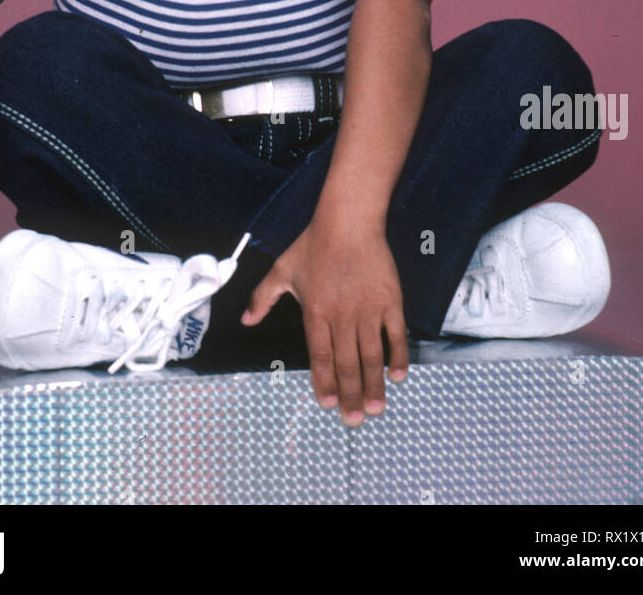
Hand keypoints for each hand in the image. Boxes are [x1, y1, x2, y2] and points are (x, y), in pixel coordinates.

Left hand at [241, 219, 408, 425]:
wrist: (348, 220)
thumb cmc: (314, 244)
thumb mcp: (282, 270)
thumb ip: (262, 298)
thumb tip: (245, 320)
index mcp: (315, 312)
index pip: (319, 356)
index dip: (324, 382)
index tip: (328, 404)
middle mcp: (341, 316)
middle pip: (346, 363)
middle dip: (350, 395)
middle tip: (354, 421)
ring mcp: (368, 310)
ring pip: (371, 355)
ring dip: (373, 384)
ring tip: (375, 409)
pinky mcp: (390, 301)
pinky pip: (395, 335)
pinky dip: (397, 356)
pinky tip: (397, 376)